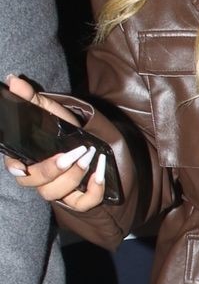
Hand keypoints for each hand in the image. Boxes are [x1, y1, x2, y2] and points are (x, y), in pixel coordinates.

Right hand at [2, 75, 106, 211]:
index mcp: (29, 158)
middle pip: (36, 182)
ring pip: (55, 193)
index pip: (15, 168)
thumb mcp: (53, 114)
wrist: (96, 148)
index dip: (15, 168)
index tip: (21, 167)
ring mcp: (58, 191)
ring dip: (73, 177)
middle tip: (72, 153)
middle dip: (53, 169)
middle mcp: (40, 178)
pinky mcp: (78, 200)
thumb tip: (13, 79)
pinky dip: (93, 192)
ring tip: (88, 156)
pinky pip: (82, 204)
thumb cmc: (67, 132)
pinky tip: (99, 174)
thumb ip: (33, 99)